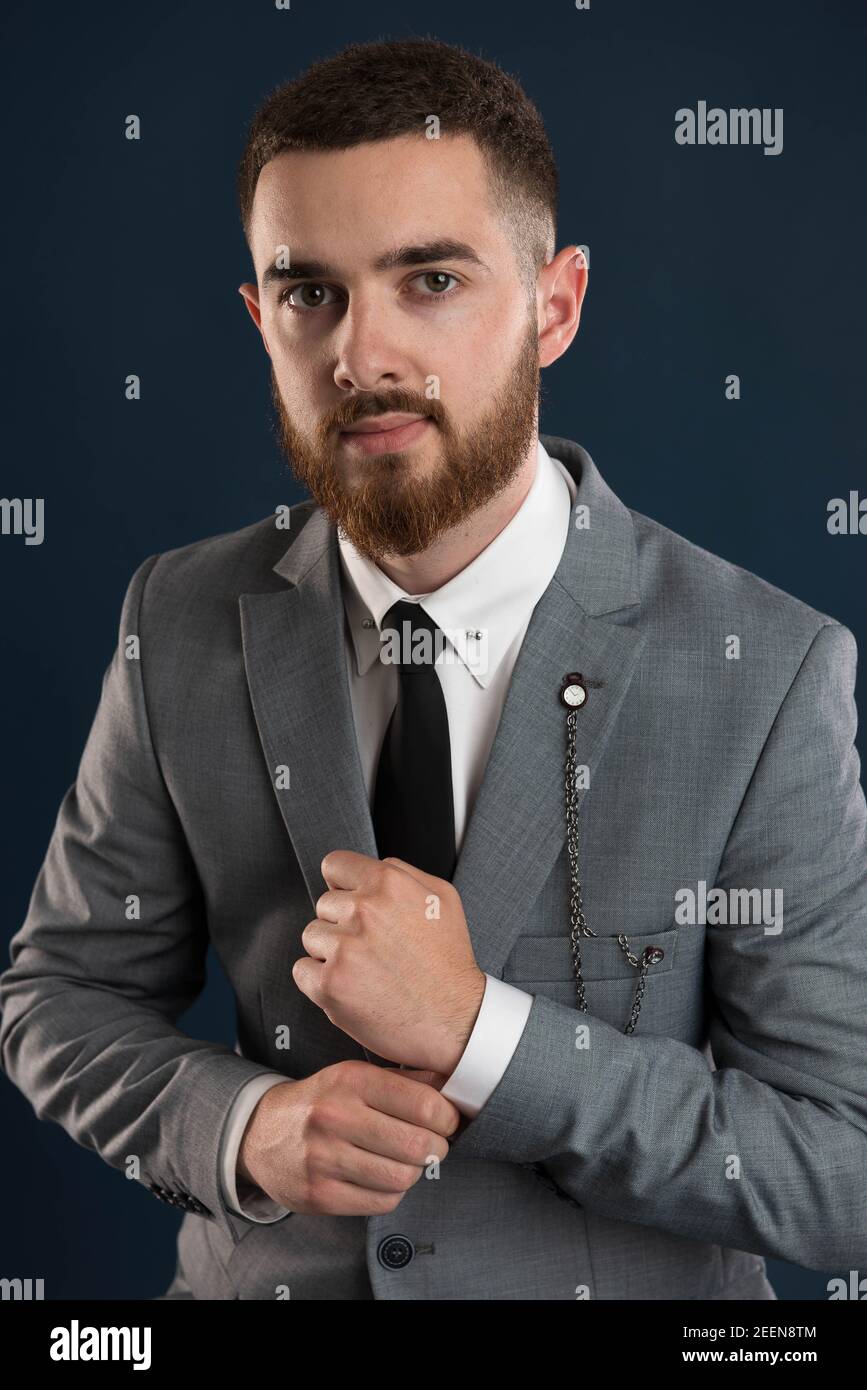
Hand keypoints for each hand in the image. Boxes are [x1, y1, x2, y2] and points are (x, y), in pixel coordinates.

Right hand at [237, 1061, 460, 1214]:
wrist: (261, 1132)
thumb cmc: (323, 1101)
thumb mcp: (357, 1075)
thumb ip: (407, 1080)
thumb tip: (455, 1083)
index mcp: (351, 1080)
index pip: (424, 1105)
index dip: (448, 1118)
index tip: (447, 1121)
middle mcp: (335, 1117)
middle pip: (418, 1146)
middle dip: (436, 1148)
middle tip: (432, 1144)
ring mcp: (324, 1159)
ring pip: (403, 1178)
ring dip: (414, 1172)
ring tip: (405, 1160)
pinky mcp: (320, 1195)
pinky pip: (382, 1202)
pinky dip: (392, 1192)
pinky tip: (382, 1176)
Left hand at [294, 851, 485, 1072]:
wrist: (455, 1020)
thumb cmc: (449, 962)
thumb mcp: (442, 897)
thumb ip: (402, 872)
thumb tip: (366, 869)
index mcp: (388, 883)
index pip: (334, 865)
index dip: (342, 885)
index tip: (349, 901)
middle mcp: (364, 911)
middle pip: (323, 904)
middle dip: (342, 923)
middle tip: (373, 946)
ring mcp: (344, 948)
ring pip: (312, 937)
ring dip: (331, 952)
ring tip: (365, 968)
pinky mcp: (330, 984)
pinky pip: (303, 971)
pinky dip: (319, 981)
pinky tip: (351, 986)